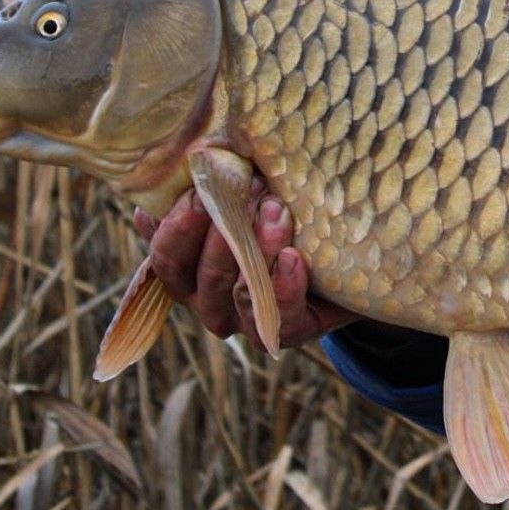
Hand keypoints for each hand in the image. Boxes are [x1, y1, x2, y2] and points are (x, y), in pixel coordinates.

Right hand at [137, 184, 358, 351]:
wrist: (342, 260)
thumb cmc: (281, 219)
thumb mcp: (243, 202)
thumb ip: (209, 194)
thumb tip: (168, 179)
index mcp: (189, 273)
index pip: (166, 258)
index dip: (177, 226)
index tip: (201, 188)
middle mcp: (210, 301)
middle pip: (200, 277)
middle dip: (220, 232)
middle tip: (246, 188)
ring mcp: (247, 321)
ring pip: (238, 294)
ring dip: (256, 249)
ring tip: (276, 210)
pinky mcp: (289, 330)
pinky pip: (280, 318)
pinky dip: (284, 286)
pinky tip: (293, 257)